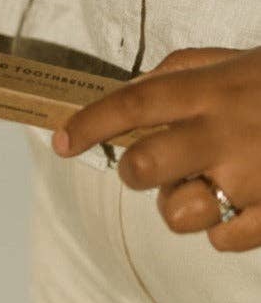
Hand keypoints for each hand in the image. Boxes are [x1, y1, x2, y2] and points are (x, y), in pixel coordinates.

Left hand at [51, 47, 260, 251]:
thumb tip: (131, 89)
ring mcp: (252, 180)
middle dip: (135, 173)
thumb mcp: (237, 59)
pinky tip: (246, 203)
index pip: (131, 106)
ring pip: (178, 214)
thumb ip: (181, 71)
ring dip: (182, 205)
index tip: (61, 141)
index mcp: (211, 90)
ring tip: (212, 185)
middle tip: (150, 166)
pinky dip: (224, 228)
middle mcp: (224, 134)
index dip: (88, 125)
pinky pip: (221, 242)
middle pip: (143, 169)